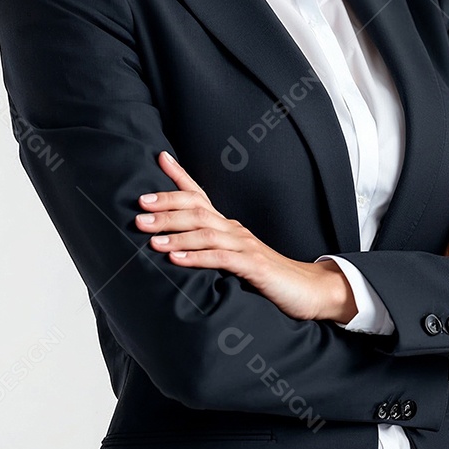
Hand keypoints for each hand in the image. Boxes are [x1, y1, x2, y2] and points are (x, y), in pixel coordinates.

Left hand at [135, 151, 335, 321]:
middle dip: (167, 207)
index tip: (160, 158)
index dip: (180, 176)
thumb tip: (175, 250)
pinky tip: (177, 259)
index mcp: (229, 228)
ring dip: (176, 232)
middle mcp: (235, 230)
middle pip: (198, 210)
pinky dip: (197, 257)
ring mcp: (245, 247)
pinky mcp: (254, 267)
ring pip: (206, 232)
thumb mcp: (234, 260)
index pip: (201, 195)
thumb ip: (211, 252)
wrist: (309, 290)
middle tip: (139, 209)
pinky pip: (221, 258)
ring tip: (150, 237)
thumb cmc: (269, 278)